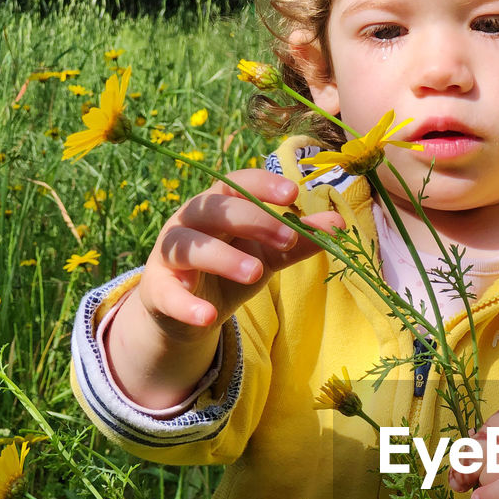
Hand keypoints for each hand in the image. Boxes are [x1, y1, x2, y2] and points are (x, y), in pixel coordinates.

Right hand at [136, 169, 338, 332]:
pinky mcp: (159, 290)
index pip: (235, 183)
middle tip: (288, 239)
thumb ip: (300, 241)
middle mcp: (188, 222)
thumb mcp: (268, 255)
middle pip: (212, 208)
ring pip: (188, 246)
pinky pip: (169, 294)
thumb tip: (340, 225)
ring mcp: (169, 255)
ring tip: (256, 273)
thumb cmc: (231, 270)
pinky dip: (187, 305)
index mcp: (217, 207)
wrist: (190, 312)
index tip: (294, 193)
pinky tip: (207, 316)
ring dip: (222, 257)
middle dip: (251, 219)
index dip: (261, 184)